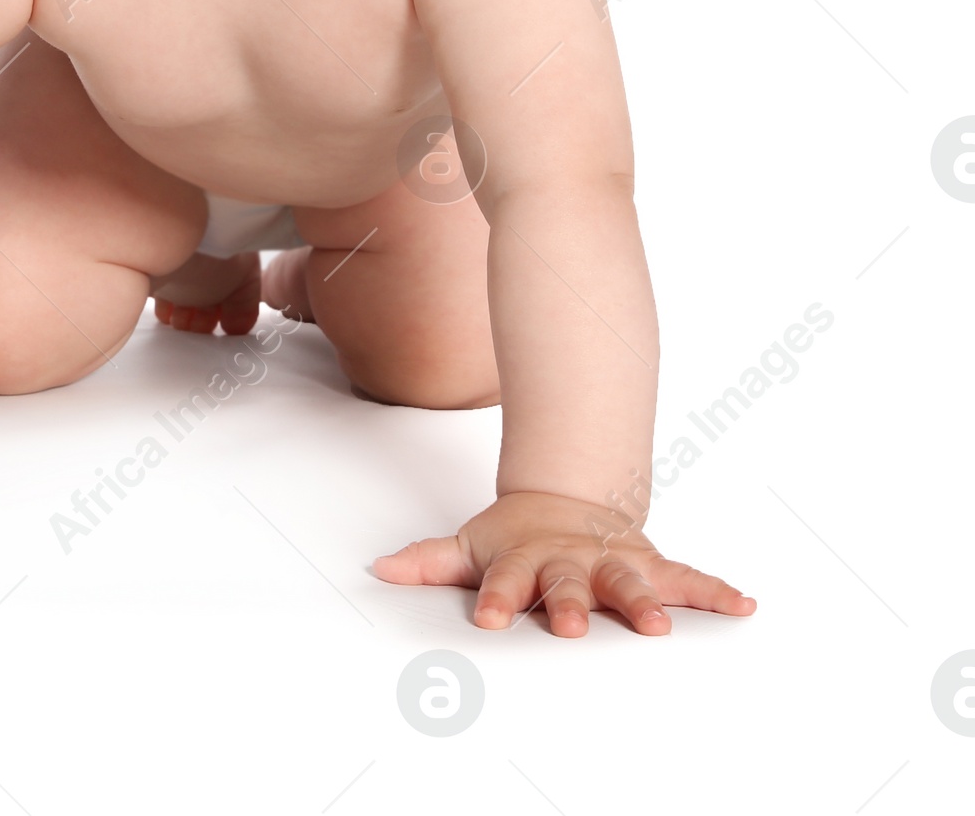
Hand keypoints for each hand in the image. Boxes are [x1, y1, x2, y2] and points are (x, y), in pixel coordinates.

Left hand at [373, 490, 755, 636]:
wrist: (568, 495)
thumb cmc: (517, 535)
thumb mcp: (470, 544)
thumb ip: (428, 561)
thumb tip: (379, 570)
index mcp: (526, 559)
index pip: (507, 582)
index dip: (497, 600)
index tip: (488, 620)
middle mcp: (572, 561)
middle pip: (570, 585)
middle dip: (571, 606)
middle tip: (572, 628)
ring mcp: (613, 561)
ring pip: (631, 582)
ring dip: (646, 603)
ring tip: (662, 627)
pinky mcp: (650, 564)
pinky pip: (687, 578)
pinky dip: (716, 590)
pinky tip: (745, 603)